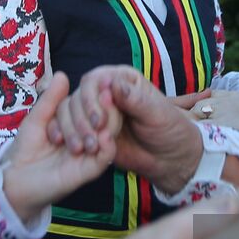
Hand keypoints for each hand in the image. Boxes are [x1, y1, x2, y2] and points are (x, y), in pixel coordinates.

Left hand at [0, 72, 116, 220]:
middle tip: (97, 107)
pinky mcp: (89, 170)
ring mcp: (89, 153)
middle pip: (103, 118)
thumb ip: (51, 100)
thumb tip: (63, 74)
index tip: (97, 85)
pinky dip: (109, 145)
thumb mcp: (38, 119)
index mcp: (75, 124)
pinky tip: (102, 136)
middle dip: (100, 110)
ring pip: (108, 134)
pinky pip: (106, 157)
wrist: (15, 179)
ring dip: (104, 126)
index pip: (90, 105)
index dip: (92, 97)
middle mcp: (85, 137)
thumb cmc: (25, 149)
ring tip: (97, 123)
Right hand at [56, 66, 204, 194]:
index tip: (100, 120)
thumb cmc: (168, 130)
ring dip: (75, 129)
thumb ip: (134, 99)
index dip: (91, 98)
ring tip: (88, 147)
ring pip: (70, 111)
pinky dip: (69, 136)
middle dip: (82, 116)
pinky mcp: (90, 130)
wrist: (169, 159)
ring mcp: (96, 111)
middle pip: (79, 95)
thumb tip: (112, 83)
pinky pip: (70, 128)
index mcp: (122, 79)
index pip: (95, 80)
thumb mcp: (156, 114)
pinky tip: (74, 148)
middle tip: (94, 137)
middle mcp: (106, 91)